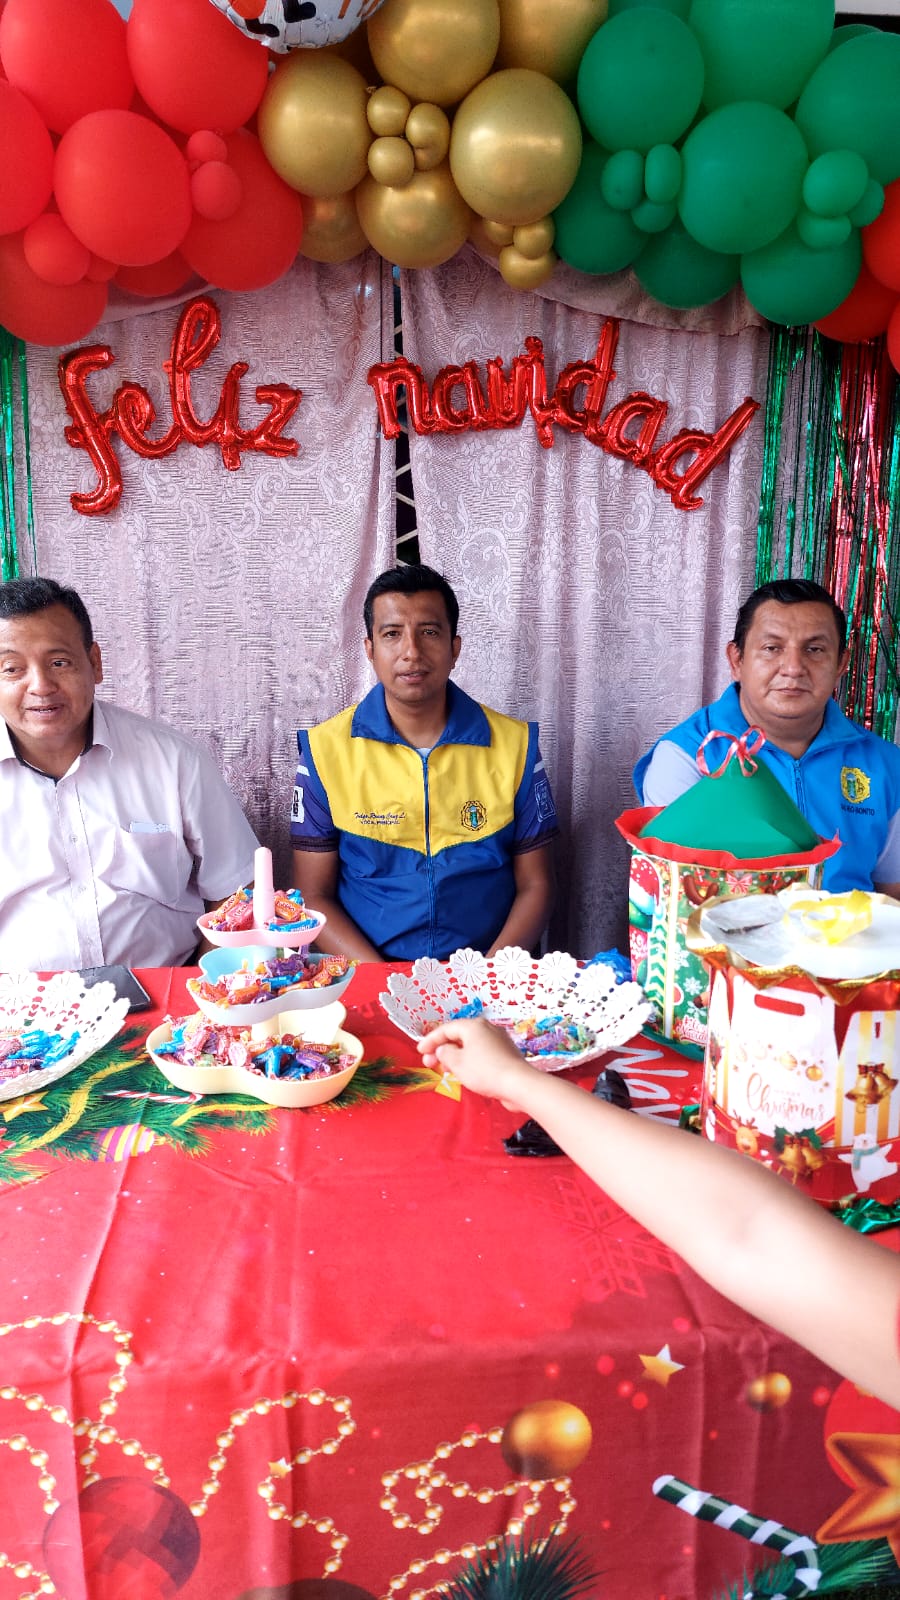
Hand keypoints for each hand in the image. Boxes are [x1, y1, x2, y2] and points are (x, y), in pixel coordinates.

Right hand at [417, 1018, 536, 1108]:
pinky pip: (480, 1054)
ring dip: (454, 1056)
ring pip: (469, 1046)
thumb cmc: (485, 1071)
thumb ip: (445, 1053)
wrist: (518, 1084)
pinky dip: (468, 1061)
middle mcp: (487, 1029)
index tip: (420, 1051)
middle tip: (429, 1063)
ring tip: (444, 1070)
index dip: (430, 1040)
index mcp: (474, 1026)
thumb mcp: (457, 1063)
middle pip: (458, 1036)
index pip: (446, 1029)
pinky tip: (463, 1073)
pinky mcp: (504, 1054)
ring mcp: (497, 1041)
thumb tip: (443, 1050)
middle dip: (442, 1050)